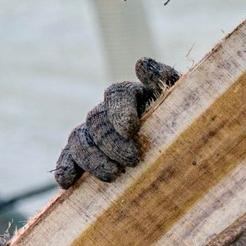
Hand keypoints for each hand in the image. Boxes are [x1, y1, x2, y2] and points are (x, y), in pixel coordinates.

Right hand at [53, 58, 180, 187]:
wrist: (177, 143)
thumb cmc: (181, 117)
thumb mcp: (181, 97)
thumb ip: (163, 78)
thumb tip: (140, 63)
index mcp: (130, 94)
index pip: (117, 95)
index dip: (120, 112)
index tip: (131, 130)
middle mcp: (106, 111)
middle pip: (97, 120)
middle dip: (112, 142)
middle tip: (134, 160)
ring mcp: (92, 133)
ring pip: (79, 139)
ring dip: (92, 158)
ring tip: (113, 175)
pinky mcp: (83, 153)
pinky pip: (67, 157)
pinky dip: (64, 168)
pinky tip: (68, 182)